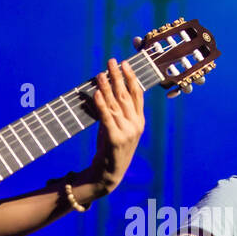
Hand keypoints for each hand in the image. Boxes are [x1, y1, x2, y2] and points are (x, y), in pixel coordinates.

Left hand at [84, 55, 144, 194]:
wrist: (110, 174)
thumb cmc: (111, 149)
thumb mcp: (118, 128)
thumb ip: (115, 112)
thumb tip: (105, 90)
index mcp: (139, 121)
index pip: (137, 95)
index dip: (131, 77)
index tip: (125, 64)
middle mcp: (135, 125)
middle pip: (126, 95)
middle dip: (118, 76)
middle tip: (111, 61)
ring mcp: (127, 132)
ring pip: (115, 104)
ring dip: (107, 86)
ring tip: (100, 73)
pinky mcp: (114, 139)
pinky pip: (106, 118)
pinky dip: (101, 104)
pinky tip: (97, 93)